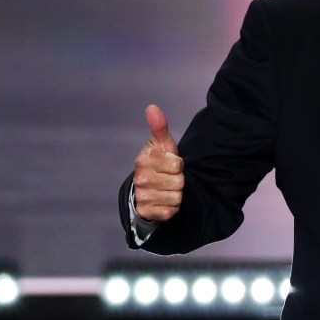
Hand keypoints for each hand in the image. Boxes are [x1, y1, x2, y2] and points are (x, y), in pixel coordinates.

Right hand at [133, 105, 183, 221]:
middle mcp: (140, 178)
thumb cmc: (158, 164)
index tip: (169, 164)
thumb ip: (159, 127)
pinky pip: (170, 211)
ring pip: (176, 197)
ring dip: (176, 195)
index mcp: (144, 160)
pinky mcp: (146, 212)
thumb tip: (152, 107)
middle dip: (178, 180)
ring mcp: (142, 196)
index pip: (178, 164)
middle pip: (179, 181)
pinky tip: (163, 202)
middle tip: (168, 178)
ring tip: (166, 190)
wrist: (146, 191)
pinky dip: (171, 208)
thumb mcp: (161, 145)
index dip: (178, 165)